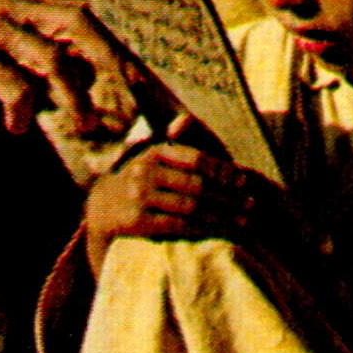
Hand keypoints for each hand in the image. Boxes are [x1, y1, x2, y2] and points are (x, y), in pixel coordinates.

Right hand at [0, 0, 137, 135]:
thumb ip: (39, 46)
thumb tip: (85, 75)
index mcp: (26, 3)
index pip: (87, 14)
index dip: (118, 43)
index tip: (142, 76)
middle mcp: (15, 10)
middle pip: (80, 26)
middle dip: (110, 64)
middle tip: (126, 100)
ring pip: (51, 59)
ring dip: (75, 97)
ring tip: (85, 126)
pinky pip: (9, 85)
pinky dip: (22, 110)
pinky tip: (19, 129)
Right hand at [80, 138, 257, 269]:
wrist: (101, 207)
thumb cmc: (139, 180)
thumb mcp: (152, 157)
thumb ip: (175, 144)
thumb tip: (185, 121)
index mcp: (155, 153)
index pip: (197, 160)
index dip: (223, 170)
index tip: (244, 180)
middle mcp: (145, 172)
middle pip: (198, 185)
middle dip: (229, 196)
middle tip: (251, 204)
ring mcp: (139, 197)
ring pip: (191, 207)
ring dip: (222, 215)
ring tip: (242, 220)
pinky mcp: (136, 221)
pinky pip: (178, 225)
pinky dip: (202, 228)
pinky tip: (219, 231)